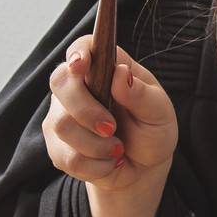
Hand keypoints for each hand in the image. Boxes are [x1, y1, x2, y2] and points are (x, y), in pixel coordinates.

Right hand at [43, 33, 177, 194]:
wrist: (143, 169)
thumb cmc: (152, 131)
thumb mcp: (159, 113)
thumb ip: (141, 94)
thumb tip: (120, 73)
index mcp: (106, 68)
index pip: (83, 47)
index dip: (78, 53)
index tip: (81, 65)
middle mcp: (79, 87)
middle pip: (60, 82)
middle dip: (85, 110)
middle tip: (111, 128)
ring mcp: (63, 115)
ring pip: (62, 125)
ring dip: (96, 145)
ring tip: (118, 149)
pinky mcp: (57, 146)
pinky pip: (66, 157)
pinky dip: (95, 165)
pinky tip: (109, 162)